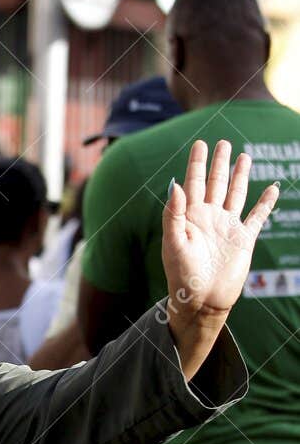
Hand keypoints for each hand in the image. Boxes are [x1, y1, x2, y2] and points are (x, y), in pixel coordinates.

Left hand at [161, 139, 278, 373]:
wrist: (202, 301)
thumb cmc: (182, 276)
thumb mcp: (173, 244)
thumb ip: (173, 215)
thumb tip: (176, 185)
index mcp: (190, 216)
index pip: (193, 183)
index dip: (197, 163)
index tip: (201, 144)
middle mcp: (209, 218)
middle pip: (215, 183)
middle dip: (219, 163)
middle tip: (222, 142)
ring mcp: (228, 227)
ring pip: (236, 194)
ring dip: (239, 176)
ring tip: (243, 156)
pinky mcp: (244, 239)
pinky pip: (257, 216)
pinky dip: (265, 203)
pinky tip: (271, 189)